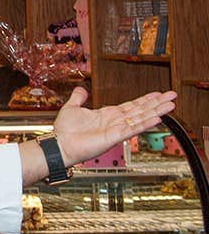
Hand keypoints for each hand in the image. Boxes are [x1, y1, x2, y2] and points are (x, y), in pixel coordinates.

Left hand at [52, 86, 176, 165]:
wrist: (59, 144)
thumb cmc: (64, 131)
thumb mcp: (72, 108)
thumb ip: (79, 98)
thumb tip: (82, 89)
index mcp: (107, 115)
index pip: (131, 105)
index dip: (145, 99)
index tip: (158, 93)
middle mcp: (115, 122)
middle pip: (141, 110)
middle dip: (157, 103)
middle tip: (172, 96)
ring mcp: (116, 129)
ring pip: (140, 118)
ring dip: (156, 111)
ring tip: (171, 105)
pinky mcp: (114, 137)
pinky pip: (132, 129)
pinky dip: (144, 123)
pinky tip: (157, 118)